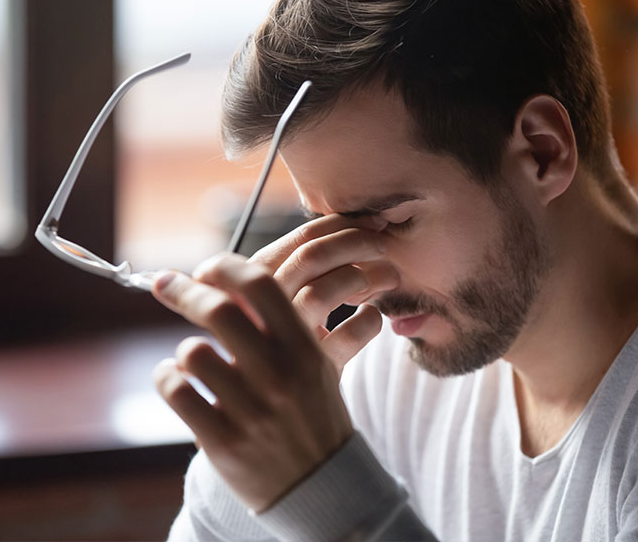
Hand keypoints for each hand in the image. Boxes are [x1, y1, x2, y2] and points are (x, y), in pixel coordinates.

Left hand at [151, 254, 357, 511]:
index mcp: (304, 350)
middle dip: (183, 290)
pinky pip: (176, 391)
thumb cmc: (313, 415)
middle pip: (218, 310)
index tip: (206, 269)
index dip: (225, 267)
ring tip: (190, 359)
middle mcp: (278, 376)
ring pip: (192, 352)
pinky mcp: (222, 442)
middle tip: (165, 284)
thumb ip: (278, 326)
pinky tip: (175, 379)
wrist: (323, 486)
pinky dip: (167, 377)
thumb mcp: (313, 365)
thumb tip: (225, 282)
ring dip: (183, 349)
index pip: (260, 285)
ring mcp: (250, 410)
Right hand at [249, 214, 398, 374]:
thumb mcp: (283, 303)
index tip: (374, 222)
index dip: (342, 225)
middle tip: (384, 245)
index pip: (299, 240)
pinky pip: (348, 336)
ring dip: (362, 277)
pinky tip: (372, 319)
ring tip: (387, 278)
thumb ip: (309, 268)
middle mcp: (257, 309)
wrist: (277, 414)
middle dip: (355, 243)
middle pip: (310, 257)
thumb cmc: (280, 346)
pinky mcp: (309, 372)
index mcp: (250, 284)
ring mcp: (280, 341)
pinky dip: (368, 322)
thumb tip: (370, 224)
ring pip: (322, 292)